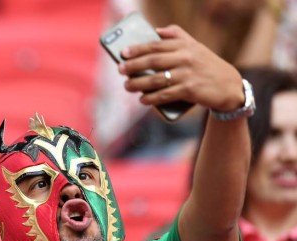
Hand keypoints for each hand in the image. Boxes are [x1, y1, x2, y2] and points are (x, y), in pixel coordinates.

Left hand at [118, 25, 243, 112]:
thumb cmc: (206, 65)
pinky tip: (142, 99)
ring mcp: (188, 74)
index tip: (123, 53)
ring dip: (138, 84)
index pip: (156, 45)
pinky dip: (151, 98)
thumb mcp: (195, 46)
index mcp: (184, 45)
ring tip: (127, 86)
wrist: (228, 85)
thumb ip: (177, 36)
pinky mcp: (190, 90)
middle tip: (121, 70)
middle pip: (153, 61)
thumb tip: (157, 30)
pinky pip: (165, 94)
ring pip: (157, 79)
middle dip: (133, 66)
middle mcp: (186, 58)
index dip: (137, 49)